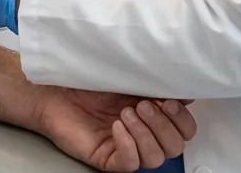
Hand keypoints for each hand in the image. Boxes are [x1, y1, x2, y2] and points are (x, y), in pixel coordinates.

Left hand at [32, 87, 196, 171]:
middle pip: (175, 147)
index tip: (170, 100)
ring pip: (155, 159)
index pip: (184, 130)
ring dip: (146, 134)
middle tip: (143, 106)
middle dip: (164, 126)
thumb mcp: (127, 76)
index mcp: (153, 115)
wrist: (54, 89)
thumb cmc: (87, 80)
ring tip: (126, 113)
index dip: (182, 119)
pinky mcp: (107, 158)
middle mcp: (143, 134)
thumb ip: (155, 83)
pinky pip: (129, 164)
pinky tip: (117, 127)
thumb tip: (186, 91)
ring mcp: (125, 148)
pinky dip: (128, 146)